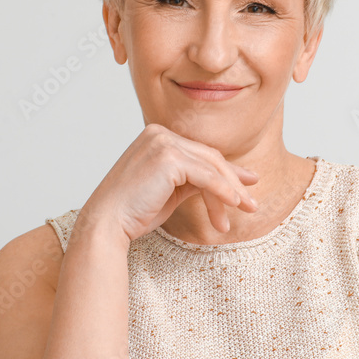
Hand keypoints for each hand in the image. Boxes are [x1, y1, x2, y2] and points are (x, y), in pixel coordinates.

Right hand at [80, 123, 258, 241]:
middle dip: (234, 182)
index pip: (201, 154)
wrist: (106, 225)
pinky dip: (223, 191)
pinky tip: (234, 205)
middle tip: (253, 204)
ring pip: (211, 167)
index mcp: (157, 137)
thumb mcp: (171, 192)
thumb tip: (226, 184)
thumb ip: (195, 181)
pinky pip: (206, 175)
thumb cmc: (134, 213)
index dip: (228, 171)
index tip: (248, 183)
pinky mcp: (168, 158)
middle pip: (209, 158)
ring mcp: (163, 142)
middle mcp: (159, 133)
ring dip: (231, 192)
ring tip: (246, 210)